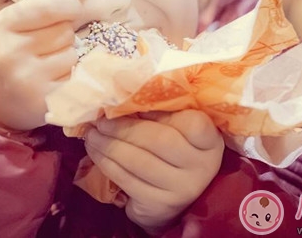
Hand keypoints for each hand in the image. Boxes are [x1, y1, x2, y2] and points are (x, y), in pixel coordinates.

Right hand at [0, 0, 82, 131]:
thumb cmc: (2, 55)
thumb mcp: (8, 22)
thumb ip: (39, 2)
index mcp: (3, 25)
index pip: (49, 7)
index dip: (69, 5)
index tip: (72, 9)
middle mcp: (13, 51)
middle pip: (65, 30)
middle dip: (63, 35)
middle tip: (45, 46)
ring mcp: (28, 78)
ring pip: (72, 54)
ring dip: (65, 58)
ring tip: (45, 65)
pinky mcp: (44, 100)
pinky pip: (74, 78)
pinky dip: (68, 78)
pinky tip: (50, 81)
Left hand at [85, 110, 223, 233]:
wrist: (169, 197)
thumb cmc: (170, 152)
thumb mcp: (176, 130)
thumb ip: (161, 113)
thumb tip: (121, 97)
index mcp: (209, 141)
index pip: (193, 122)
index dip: (160, 110)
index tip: (134, 104)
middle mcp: (202, 166)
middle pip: (160, 140)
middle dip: (124, 128)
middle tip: (101, 120)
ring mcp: (183, 188)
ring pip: (139, 161)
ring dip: (109, 145)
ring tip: (92, 134)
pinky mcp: (160, 205)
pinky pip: (127, 180)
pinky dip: (106, 163)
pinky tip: (95, 151)